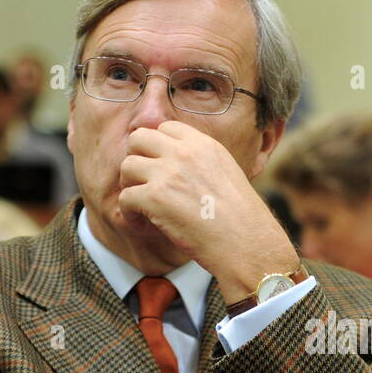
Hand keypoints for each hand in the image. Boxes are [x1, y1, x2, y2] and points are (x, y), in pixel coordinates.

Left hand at [118, 121, 297, 301]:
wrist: (246, 244)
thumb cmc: (242, 220)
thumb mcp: (228, 175)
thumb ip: (202, 164)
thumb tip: (178, 170)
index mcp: (204, 145)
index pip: (166, 128)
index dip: (158, 147)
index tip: (160, 168)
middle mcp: (184, 153)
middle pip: (139, 138)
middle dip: (137, 159)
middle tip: (144, 183)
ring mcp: (168, 173)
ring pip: (127, 166)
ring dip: (130, 186)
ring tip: (141, 206)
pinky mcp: (155, 198)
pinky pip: (125, 198)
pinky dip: (129, 214)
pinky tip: (142, 225)